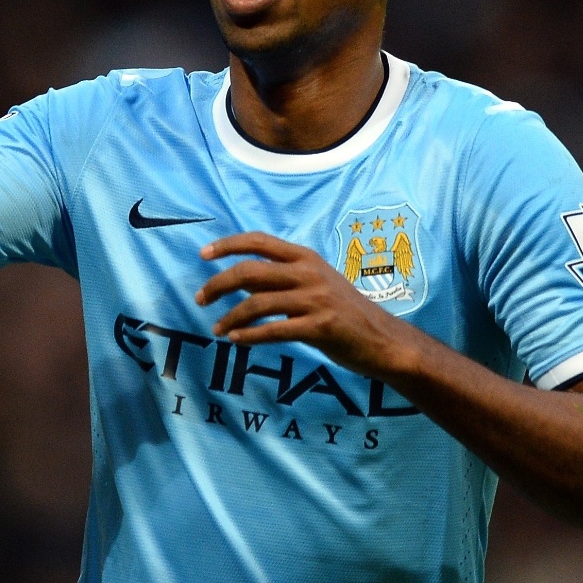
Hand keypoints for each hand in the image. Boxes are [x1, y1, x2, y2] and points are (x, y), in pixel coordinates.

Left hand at [195, 232, 418, 379]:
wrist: (383, 339)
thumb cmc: (345, 312)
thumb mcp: (315, 284)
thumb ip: (280, 279)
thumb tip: (237, 278)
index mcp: (306, 258)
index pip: (259, 241)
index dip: (227, 245)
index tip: (203, 255)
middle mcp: (309, 273)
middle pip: (250, 271)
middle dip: (218, 284)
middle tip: (200, 298)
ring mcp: (316, 299)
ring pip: (257, 303)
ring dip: (230, 317)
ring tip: (216, 329)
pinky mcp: (320, 327)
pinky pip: (274, 330)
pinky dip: (249, 336)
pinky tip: (236, 341)